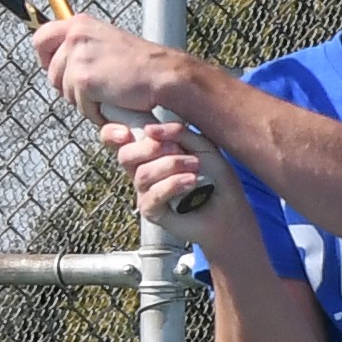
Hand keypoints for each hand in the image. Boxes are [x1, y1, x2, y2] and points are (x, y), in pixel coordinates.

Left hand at [33, 13, 171, 127]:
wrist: (163, 75)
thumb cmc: (141, 66)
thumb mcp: (106, 43)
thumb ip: (83, 48)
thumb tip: (63, 63)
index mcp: (80, 23)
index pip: (41, 38)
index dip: (46, 59)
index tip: (58, 71)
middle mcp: (75, 35)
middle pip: (51, 73)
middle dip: (69, 87)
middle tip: (96, 89)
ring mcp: (78, 56)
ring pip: (65, 92)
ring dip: (85, 101)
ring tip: (109, 94)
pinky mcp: (83, 78)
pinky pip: (80, 106)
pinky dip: (97, 111)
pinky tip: (114, 102)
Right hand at [102, 119, 244, 245]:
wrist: (229, 211)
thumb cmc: (216, 178)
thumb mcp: (202, 146)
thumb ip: (178, 132)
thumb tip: (148, 129)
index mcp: (150, 151)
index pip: (117, 139)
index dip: (112, 133)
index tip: (127, 132)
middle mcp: (143, 170)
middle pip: (125, 155)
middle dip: (150, 148)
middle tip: (178, 150)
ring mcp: (146, 192)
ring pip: (142, 174)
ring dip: (171, 166)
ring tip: (195, 168)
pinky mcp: (152, 212)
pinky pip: (152, 195)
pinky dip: (172, 185)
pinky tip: (191, 182)